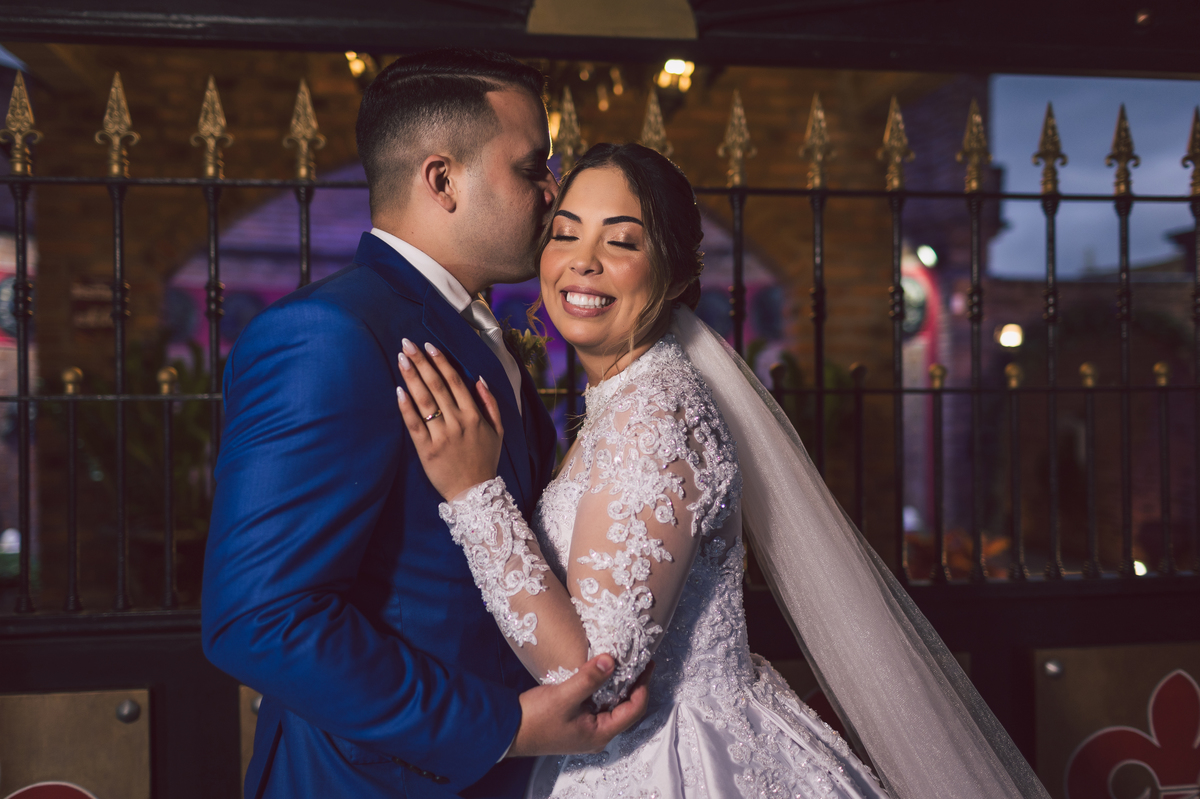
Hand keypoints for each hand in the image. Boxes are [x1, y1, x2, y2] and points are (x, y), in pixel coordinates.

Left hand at [395, 338, 503, 500]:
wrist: (474, 494)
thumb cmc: (484, 461)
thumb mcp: (498, 431)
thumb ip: (491, 404)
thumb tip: (479, 379)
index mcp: (475, 416)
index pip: (455, 381)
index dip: (441, 362)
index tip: (428, 345)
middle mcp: (458, 422)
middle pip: (437, 385)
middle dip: (421, 362)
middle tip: (407, 344)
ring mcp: (441, 436)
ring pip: (425, 400)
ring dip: (412, 377)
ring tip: (401, 359)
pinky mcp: (427, 450)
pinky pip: (414, 424)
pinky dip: (406, 407)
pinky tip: (398, 390)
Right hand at [507, 655, 653, 757]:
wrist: (507, 731)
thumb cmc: (535, 719)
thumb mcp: (564, 696)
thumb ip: (589, 679)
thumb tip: (612, 660)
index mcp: (600, 733)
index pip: (634, 709)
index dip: (643, 686)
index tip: (647, 664)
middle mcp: (597, 734)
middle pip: (625, 708)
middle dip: (633, 684)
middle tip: (637, 660)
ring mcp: (586, 729)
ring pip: (611, 705)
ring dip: (617, 685)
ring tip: (621, 662)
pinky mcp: (575, 722)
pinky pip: (597, 704)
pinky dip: (602, 688)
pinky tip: (599, 673)